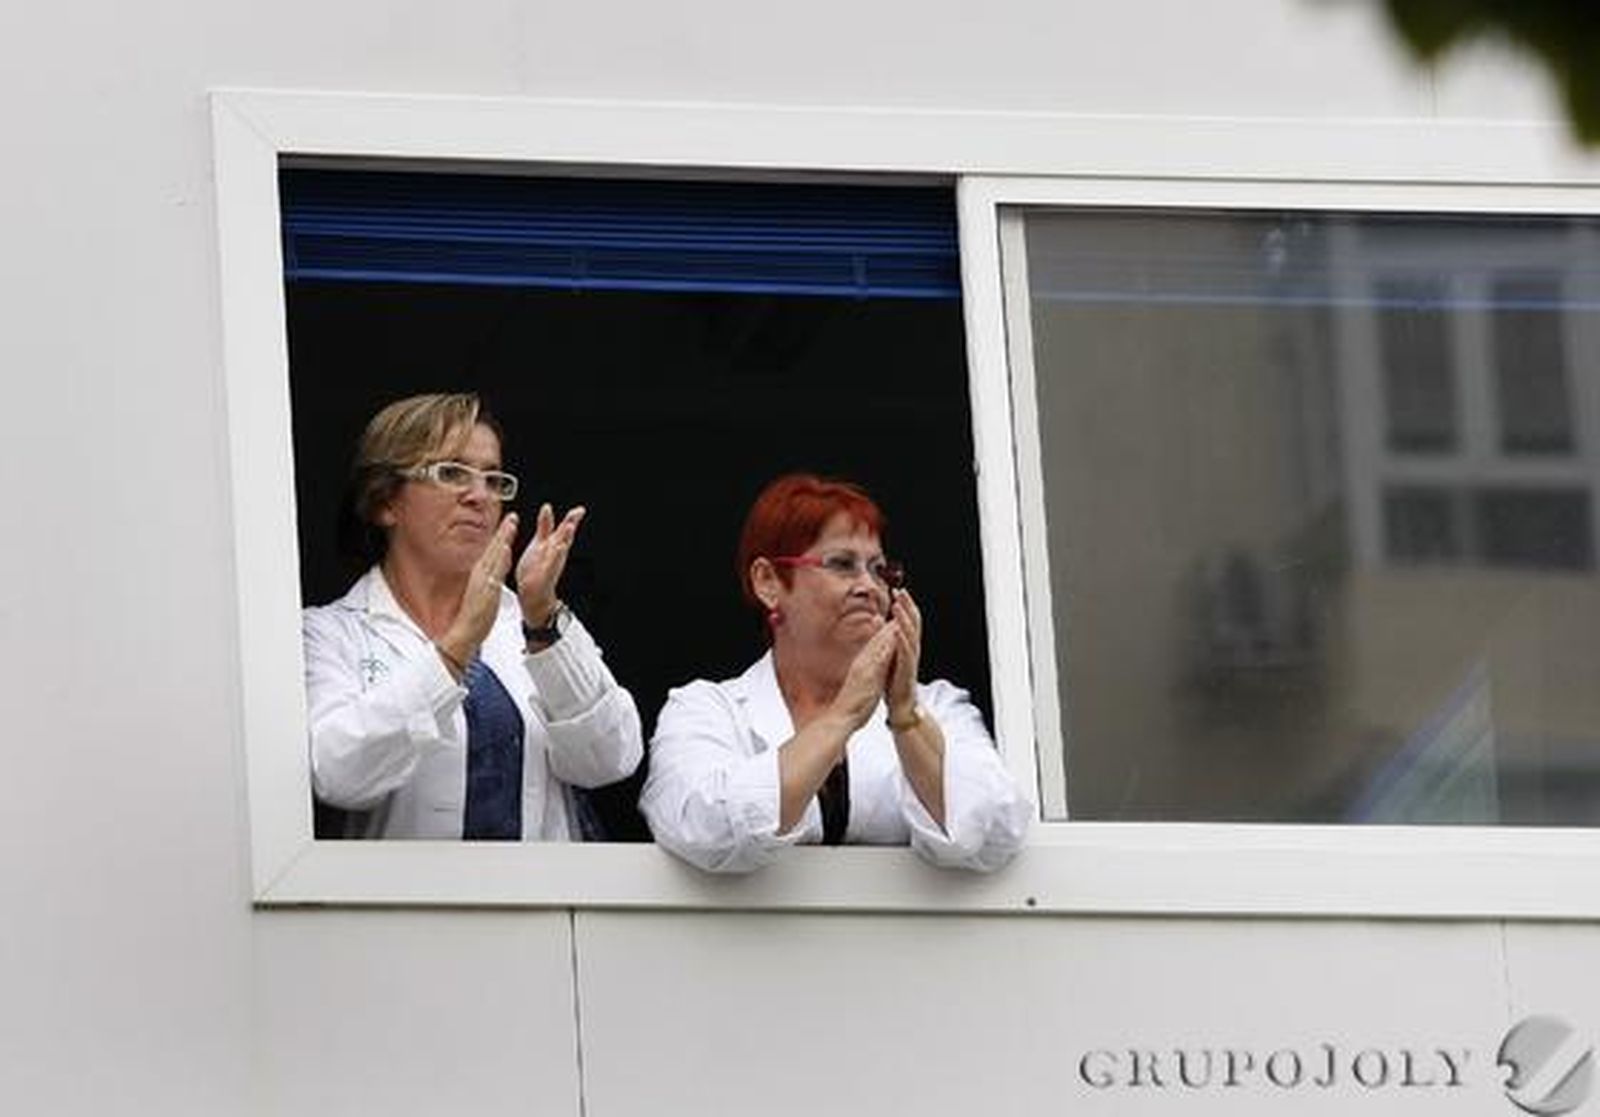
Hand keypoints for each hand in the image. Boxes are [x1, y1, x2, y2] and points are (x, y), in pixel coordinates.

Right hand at [438, 513, 517, 669]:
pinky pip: (494, 572)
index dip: (500, 537)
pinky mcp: (486, 590)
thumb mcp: (481, 593)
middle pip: (493, 549)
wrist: (465, 633)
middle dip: (503, 532)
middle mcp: (481, 575)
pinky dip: (500, 559)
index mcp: (480, 575)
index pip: (491, 552)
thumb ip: (487, 580)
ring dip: (502, 539)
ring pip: (494, 556)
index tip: (508, 524)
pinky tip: (505, 549)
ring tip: (511, 524)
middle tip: (512, 516)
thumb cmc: (474, 616)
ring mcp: (483, 581)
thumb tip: (491, 573)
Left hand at [516, 502, 584, 623]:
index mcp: (553, 543)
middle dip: (571, 525)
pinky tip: (559, 548)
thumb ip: (545, 525)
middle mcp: (555, 552)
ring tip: (570, 527)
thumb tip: (548, 506)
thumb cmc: (536, 567)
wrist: (533, 594)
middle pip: (565, 536)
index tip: (580, 509)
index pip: (564, 528)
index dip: (572, 518)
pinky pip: (551, 564)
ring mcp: (552, 563)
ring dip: (566, 538)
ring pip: (561, 548)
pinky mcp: (545, 574)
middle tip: (578, 513)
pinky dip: (555, 557)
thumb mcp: (540, 542)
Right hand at [828, 620, 898, 730]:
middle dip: (885, 627)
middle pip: (875, 642)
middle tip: (893, 612)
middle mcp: (861, 665)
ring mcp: (864, 669)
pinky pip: (880, 658)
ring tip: (897, 618)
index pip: (872, 647)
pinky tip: (893, 637)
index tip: (886, 622)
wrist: (839, 719)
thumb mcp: (858, 688)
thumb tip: (865, 676)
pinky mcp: (868, 676)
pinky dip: (886, 646)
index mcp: (860, 668)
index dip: (880, 634)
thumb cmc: (849, 708)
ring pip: (878, 646)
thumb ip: (862, 679)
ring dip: (887, 631)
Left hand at [885, 589, 922, 718]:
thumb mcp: (891, 658)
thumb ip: (890, 643)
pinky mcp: (907, 671)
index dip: (904, 605)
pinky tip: (897, 630)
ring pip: (910, 635)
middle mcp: (912, 650)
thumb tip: (885, 626)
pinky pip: (906, 653)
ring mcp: (911, 660)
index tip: (897, 589)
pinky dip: (902, 640)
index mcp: (907, 646)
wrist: (902, 707)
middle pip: (912, 623)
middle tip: (900, 590)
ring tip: (897, 604)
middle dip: (906, 605)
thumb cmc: (895, 683)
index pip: (908, 620)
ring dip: (903, 618)